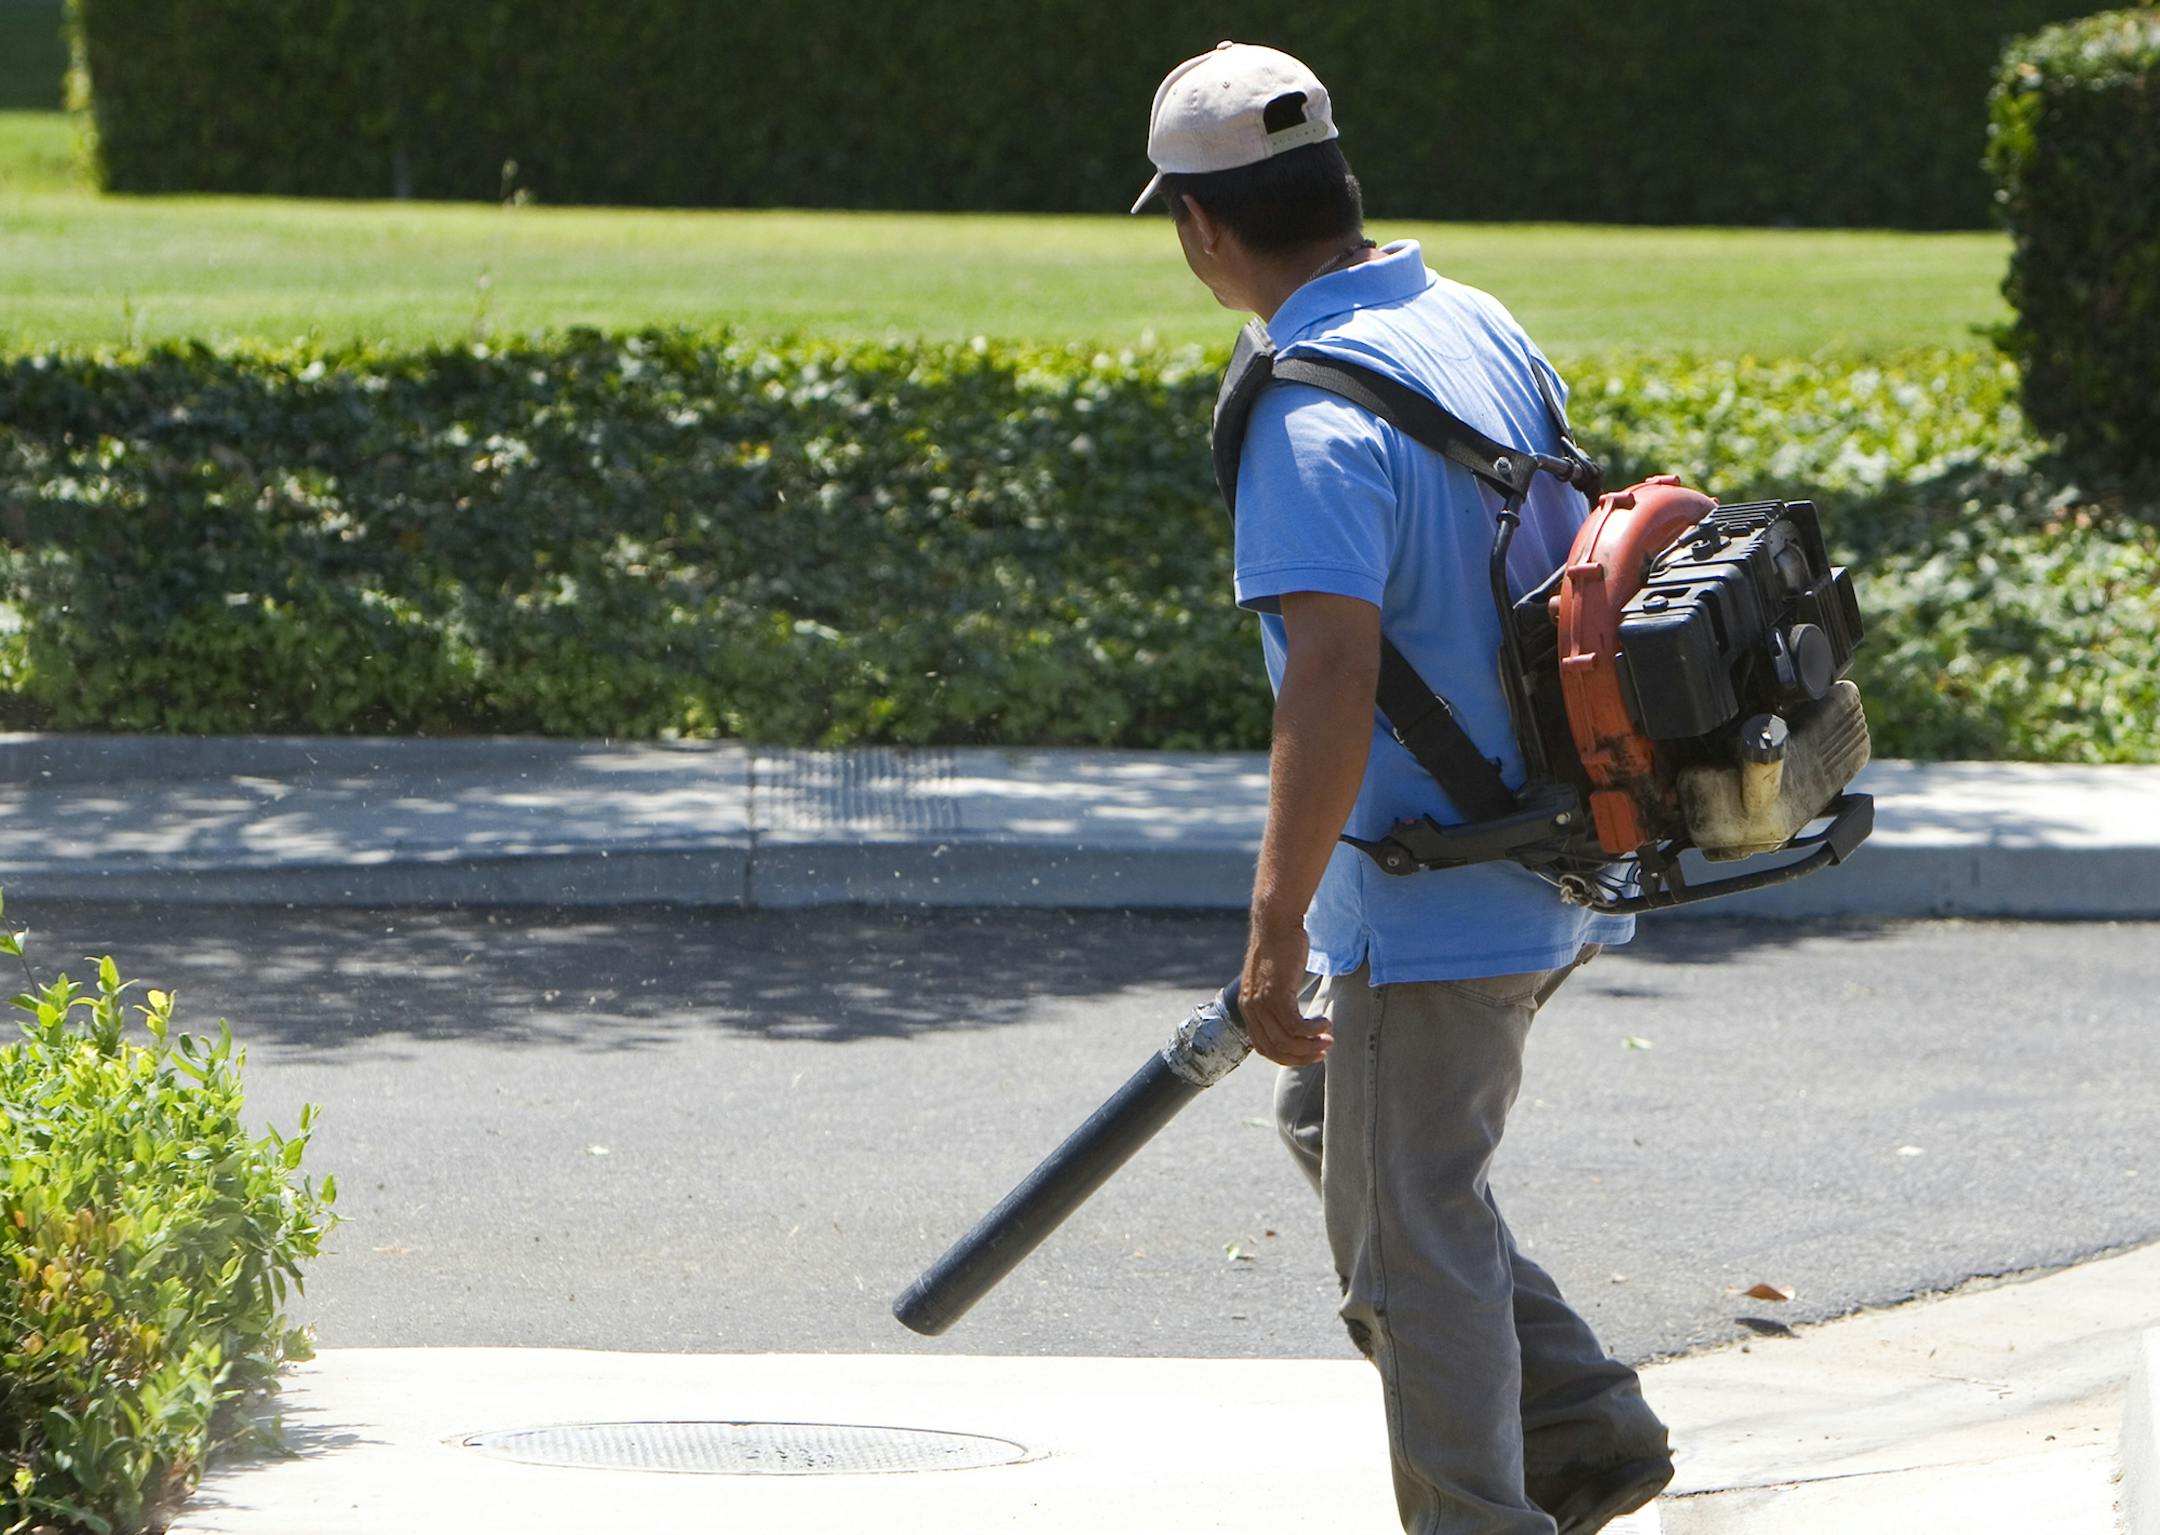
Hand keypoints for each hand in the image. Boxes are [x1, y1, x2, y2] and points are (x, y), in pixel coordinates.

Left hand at [1239, 919, 1331, 1066]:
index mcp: (1247, 1009)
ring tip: (1328, 1039)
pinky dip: (1313, 1030)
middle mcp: (1251, 1009)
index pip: (1263, 1047)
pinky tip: (1326, 1023)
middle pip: (1275, 1049)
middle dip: (1301, 1056)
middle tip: (1323, 1051)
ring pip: (1286, 1041)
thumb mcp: (1273, 980)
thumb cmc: (1280, 948)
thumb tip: (1293, 1018)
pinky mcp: (1276, 994)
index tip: (1309, 1053)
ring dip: (1311, 1045)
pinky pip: (1296, 1025)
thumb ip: (1276, 1000)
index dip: (1287, 1057)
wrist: (1276, 923)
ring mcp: (1262, 1003)